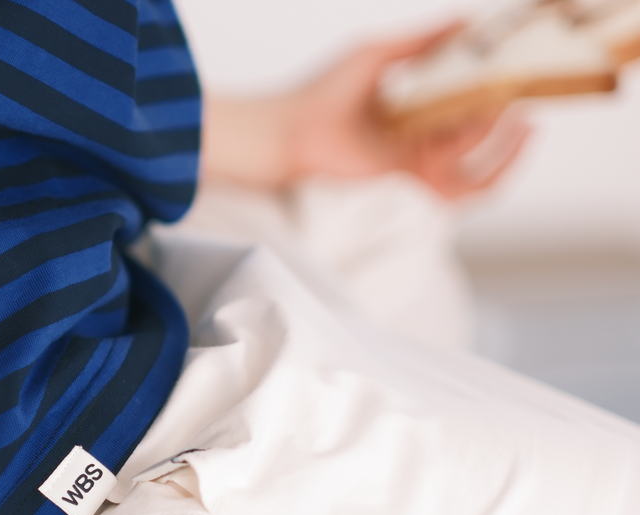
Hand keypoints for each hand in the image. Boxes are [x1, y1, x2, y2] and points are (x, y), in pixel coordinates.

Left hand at [199, 27, 530, 198]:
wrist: (292, 129)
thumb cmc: (322, 93)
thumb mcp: (378, 53)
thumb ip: (422, 40)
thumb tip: (465, 20)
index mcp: (414, 108)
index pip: (467, 102)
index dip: (497, 87)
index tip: (520, 65)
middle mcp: (420, 137)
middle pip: (481, 131)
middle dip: (510, 113)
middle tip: (530, 90)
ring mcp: (418, 159)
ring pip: (479, 159)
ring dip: (506, 140)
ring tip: (519, 111)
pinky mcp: (413, 176)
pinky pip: (463, 185)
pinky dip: (492, 167)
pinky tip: (507, 136)